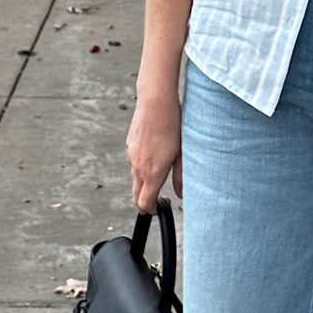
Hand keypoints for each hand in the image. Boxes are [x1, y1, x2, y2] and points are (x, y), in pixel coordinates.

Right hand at [127, 87, 182, 211]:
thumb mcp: (182, 154)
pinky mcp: (130, 145)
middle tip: (155, 201)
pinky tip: (154, 154)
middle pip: (135, 194)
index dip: (149, 210)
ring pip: (135, 177)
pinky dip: (141, 165)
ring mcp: (132, 155)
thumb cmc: (173, 125)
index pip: (143, 202)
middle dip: (144, 200)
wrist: (156, 102)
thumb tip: (180, 194)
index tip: (156, 210)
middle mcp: (138, 167)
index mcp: (152, 172)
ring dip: (144, 181)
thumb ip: (180, 177)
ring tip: (160, 173)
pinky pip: (134, 162)